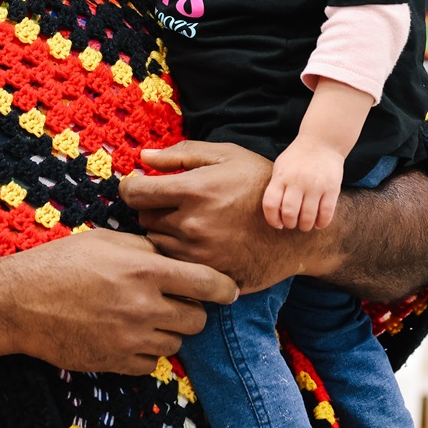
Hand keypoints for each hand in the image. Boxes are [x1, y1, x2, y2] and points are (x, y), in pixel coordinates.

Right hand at [0, 229, 236, 374]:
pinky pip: (150, 363)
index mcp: (145, 270)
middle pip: (197, 319)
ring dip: (168, 331)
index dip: (225, 288)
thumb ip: (147, 249)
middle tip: (174, 301)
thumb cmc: (61, 264)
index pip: (208, 283)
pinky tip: (126, 334)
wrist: (20, 302)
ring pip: (176, 343)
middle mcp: (143, 306)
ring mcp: (130, 339)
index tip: (228, 290)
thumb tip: (179, 257)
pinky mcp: (116, 362)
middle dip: (191, 310)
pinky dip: (145, 351)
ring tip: (143, 316)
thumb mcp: (107, 241)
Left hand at [123, 140, 322, 292]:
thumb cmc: (260, 185)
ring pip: (156, 243)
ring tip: (188, 223)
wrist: (296, 231)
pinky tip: (197, 242)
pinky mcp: (205, 274)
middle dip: (152, 209)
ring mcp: (198, 253)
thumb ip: (182, 154)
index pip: (134, 193)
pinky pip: (174, 264)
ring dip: (164, 232)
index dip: (132, 188)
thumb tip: (143, 157)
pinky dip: (178, 253)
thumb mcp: (227, 156)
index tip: (140, 187)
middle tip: (172, 204)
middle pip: (144, 219)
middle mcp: (190, 225)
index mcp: (193, 191)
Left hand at [264, 139, 343, 230]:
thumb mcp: (281, 167)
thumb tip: (276, 214)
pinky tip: (319, 223)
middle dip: (290, 224)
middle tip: (292, 224)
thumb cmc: (298, 158)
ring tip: (305, 225)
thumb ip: (276, 187)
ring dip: (305, 225)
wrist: (322, 142)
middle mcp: (297, 181)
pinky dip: (322, 223)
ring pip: (308, 216)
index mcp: (281, 177)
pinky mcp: (332, 188)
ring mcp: (315, 185)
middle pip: (289, 213)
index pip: (270, 204)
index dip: (272, 219)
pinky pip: (326, 213)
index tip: (277, 224)